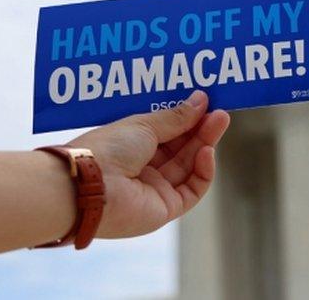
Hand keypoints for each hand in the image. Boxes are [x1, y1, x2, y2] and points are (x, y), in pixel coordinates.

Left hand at [67, 90, 229, 237]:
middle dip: (201, 129)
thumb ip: (176, 117)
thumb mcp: (144, 125)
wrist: (88, 186)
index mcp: (132, 147)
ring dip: (205, 144)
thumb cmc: (108, 149)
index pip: (168, 132)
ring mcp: (155, 189)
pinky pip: (192, 189)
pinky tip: (207, 152)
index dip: (187, 117)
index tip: (206, 101)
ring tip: (219, 121)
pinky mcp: (166, 208)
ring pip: (189, 166)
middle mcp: (144, 168)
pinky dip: (204, 171)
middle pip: (182, 148)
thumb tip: (201, 100)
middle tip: (220, 112)